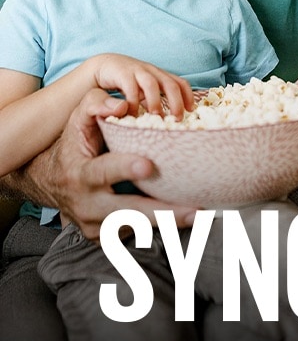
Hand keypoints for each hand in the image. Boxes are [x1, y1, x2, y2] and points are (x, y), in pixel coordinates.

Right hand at [42, 89, 197, 239]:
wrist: (51, 182)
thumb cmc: (73, 146)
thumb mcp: (76, 122)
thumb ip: (94, 104)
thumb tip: (121, 104)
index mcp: (80, 174)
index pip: (101, 172)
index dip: (123, 169)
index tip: (147, 165)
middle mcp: (87, 205)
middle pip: (127, 213)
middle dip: (162, 213)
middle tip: (194, 211)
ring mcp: (96, 225)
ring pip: (137, 228)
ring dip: (169, 224)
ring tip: (202, 217)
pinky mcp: (106, 237)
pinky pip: (137, 234)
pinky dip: (162, 229)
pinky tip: (185, 220)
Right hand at [90, 53, 195, 118]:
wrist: (101, 66)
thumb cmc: (125, 83)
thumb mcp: (141, 92)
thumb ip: (149, 102)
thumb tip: (165, 119)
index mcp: (158, 75)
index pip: (179, 82)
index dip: (187, 96)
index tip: (191, 110)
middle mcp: (151, 72)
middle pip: (170, 84)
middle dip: (176, 101)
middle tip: (177, 118)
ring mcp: (136, 70)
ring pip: (152, 84)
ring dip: (156, 101)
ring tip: (156, 116)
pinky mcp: (121, 72)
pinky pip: (131, 87)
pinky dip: (133, 101)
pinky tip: (130, 114)